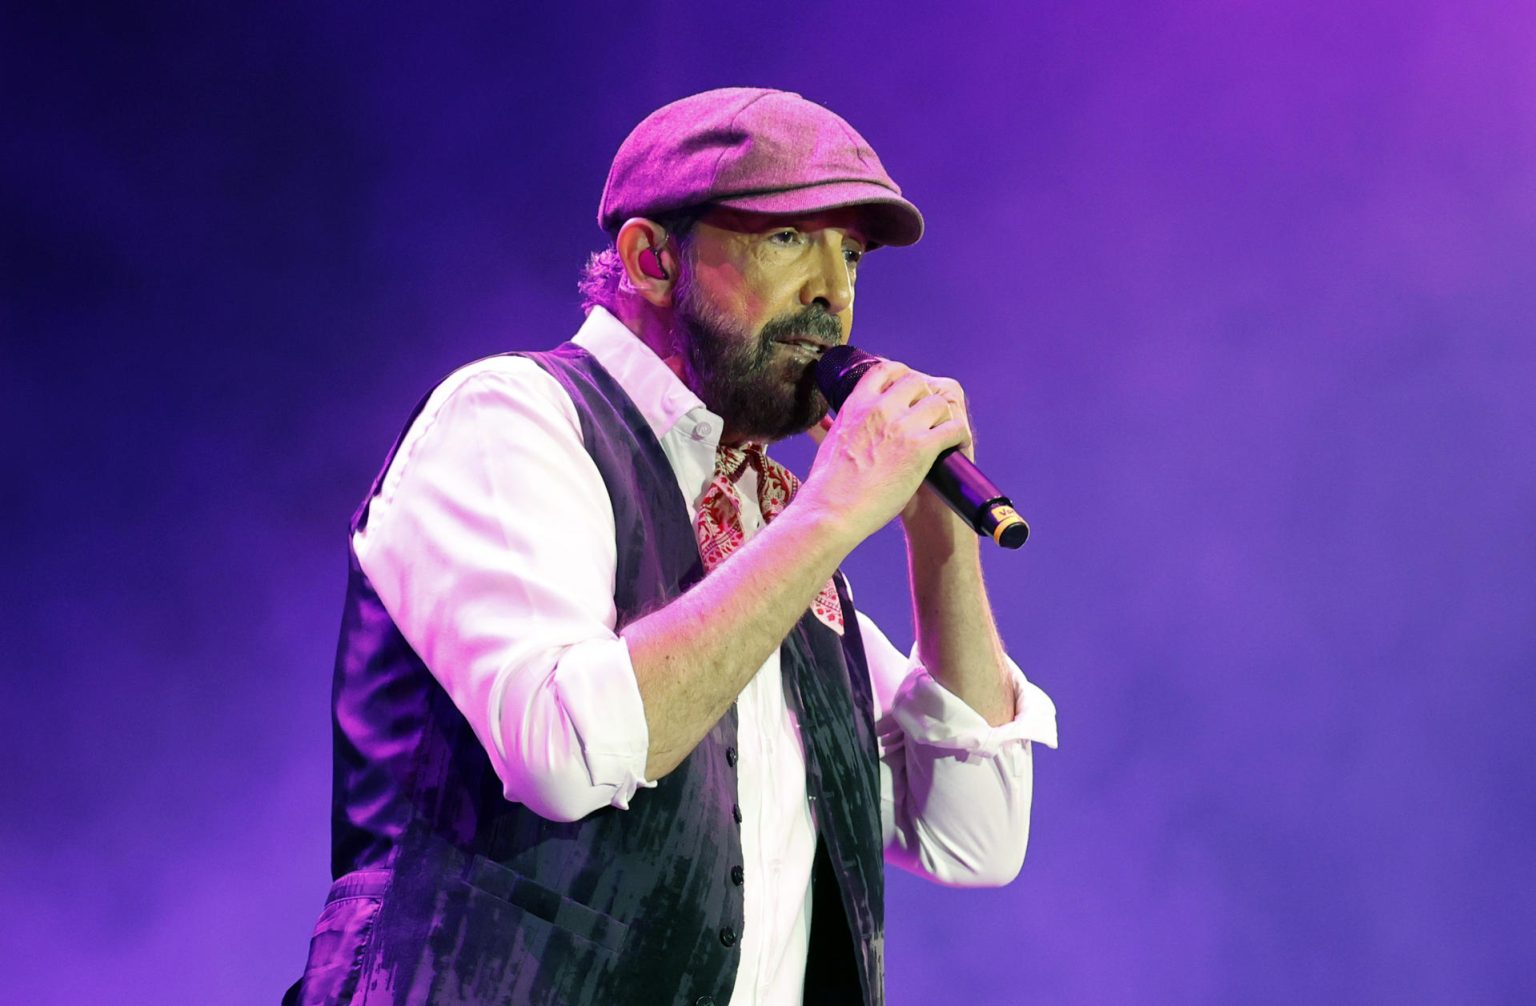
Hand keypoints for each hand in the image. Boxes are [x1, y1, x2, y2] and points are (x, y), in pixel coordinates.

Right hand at [797, 361, 969, 545]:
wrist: (832, 511)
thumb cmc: (827, 486)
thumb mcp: (826, 444)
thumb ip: (828, 428)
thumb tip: (821, 424)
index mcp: (857, 405)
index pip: (885, 369)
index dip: (902, 376)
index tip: (908, 391)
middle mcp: (880, 408)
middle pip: (917, 382)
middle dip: (925, 397)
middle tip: (927, 418)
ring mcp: (902, 426)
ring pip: (938, 403)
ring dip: (943, 417)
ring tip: (942, 434)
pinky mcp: (920, 448)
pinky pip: (954, 428)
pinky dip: (959, 435)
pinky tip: (955, 446)